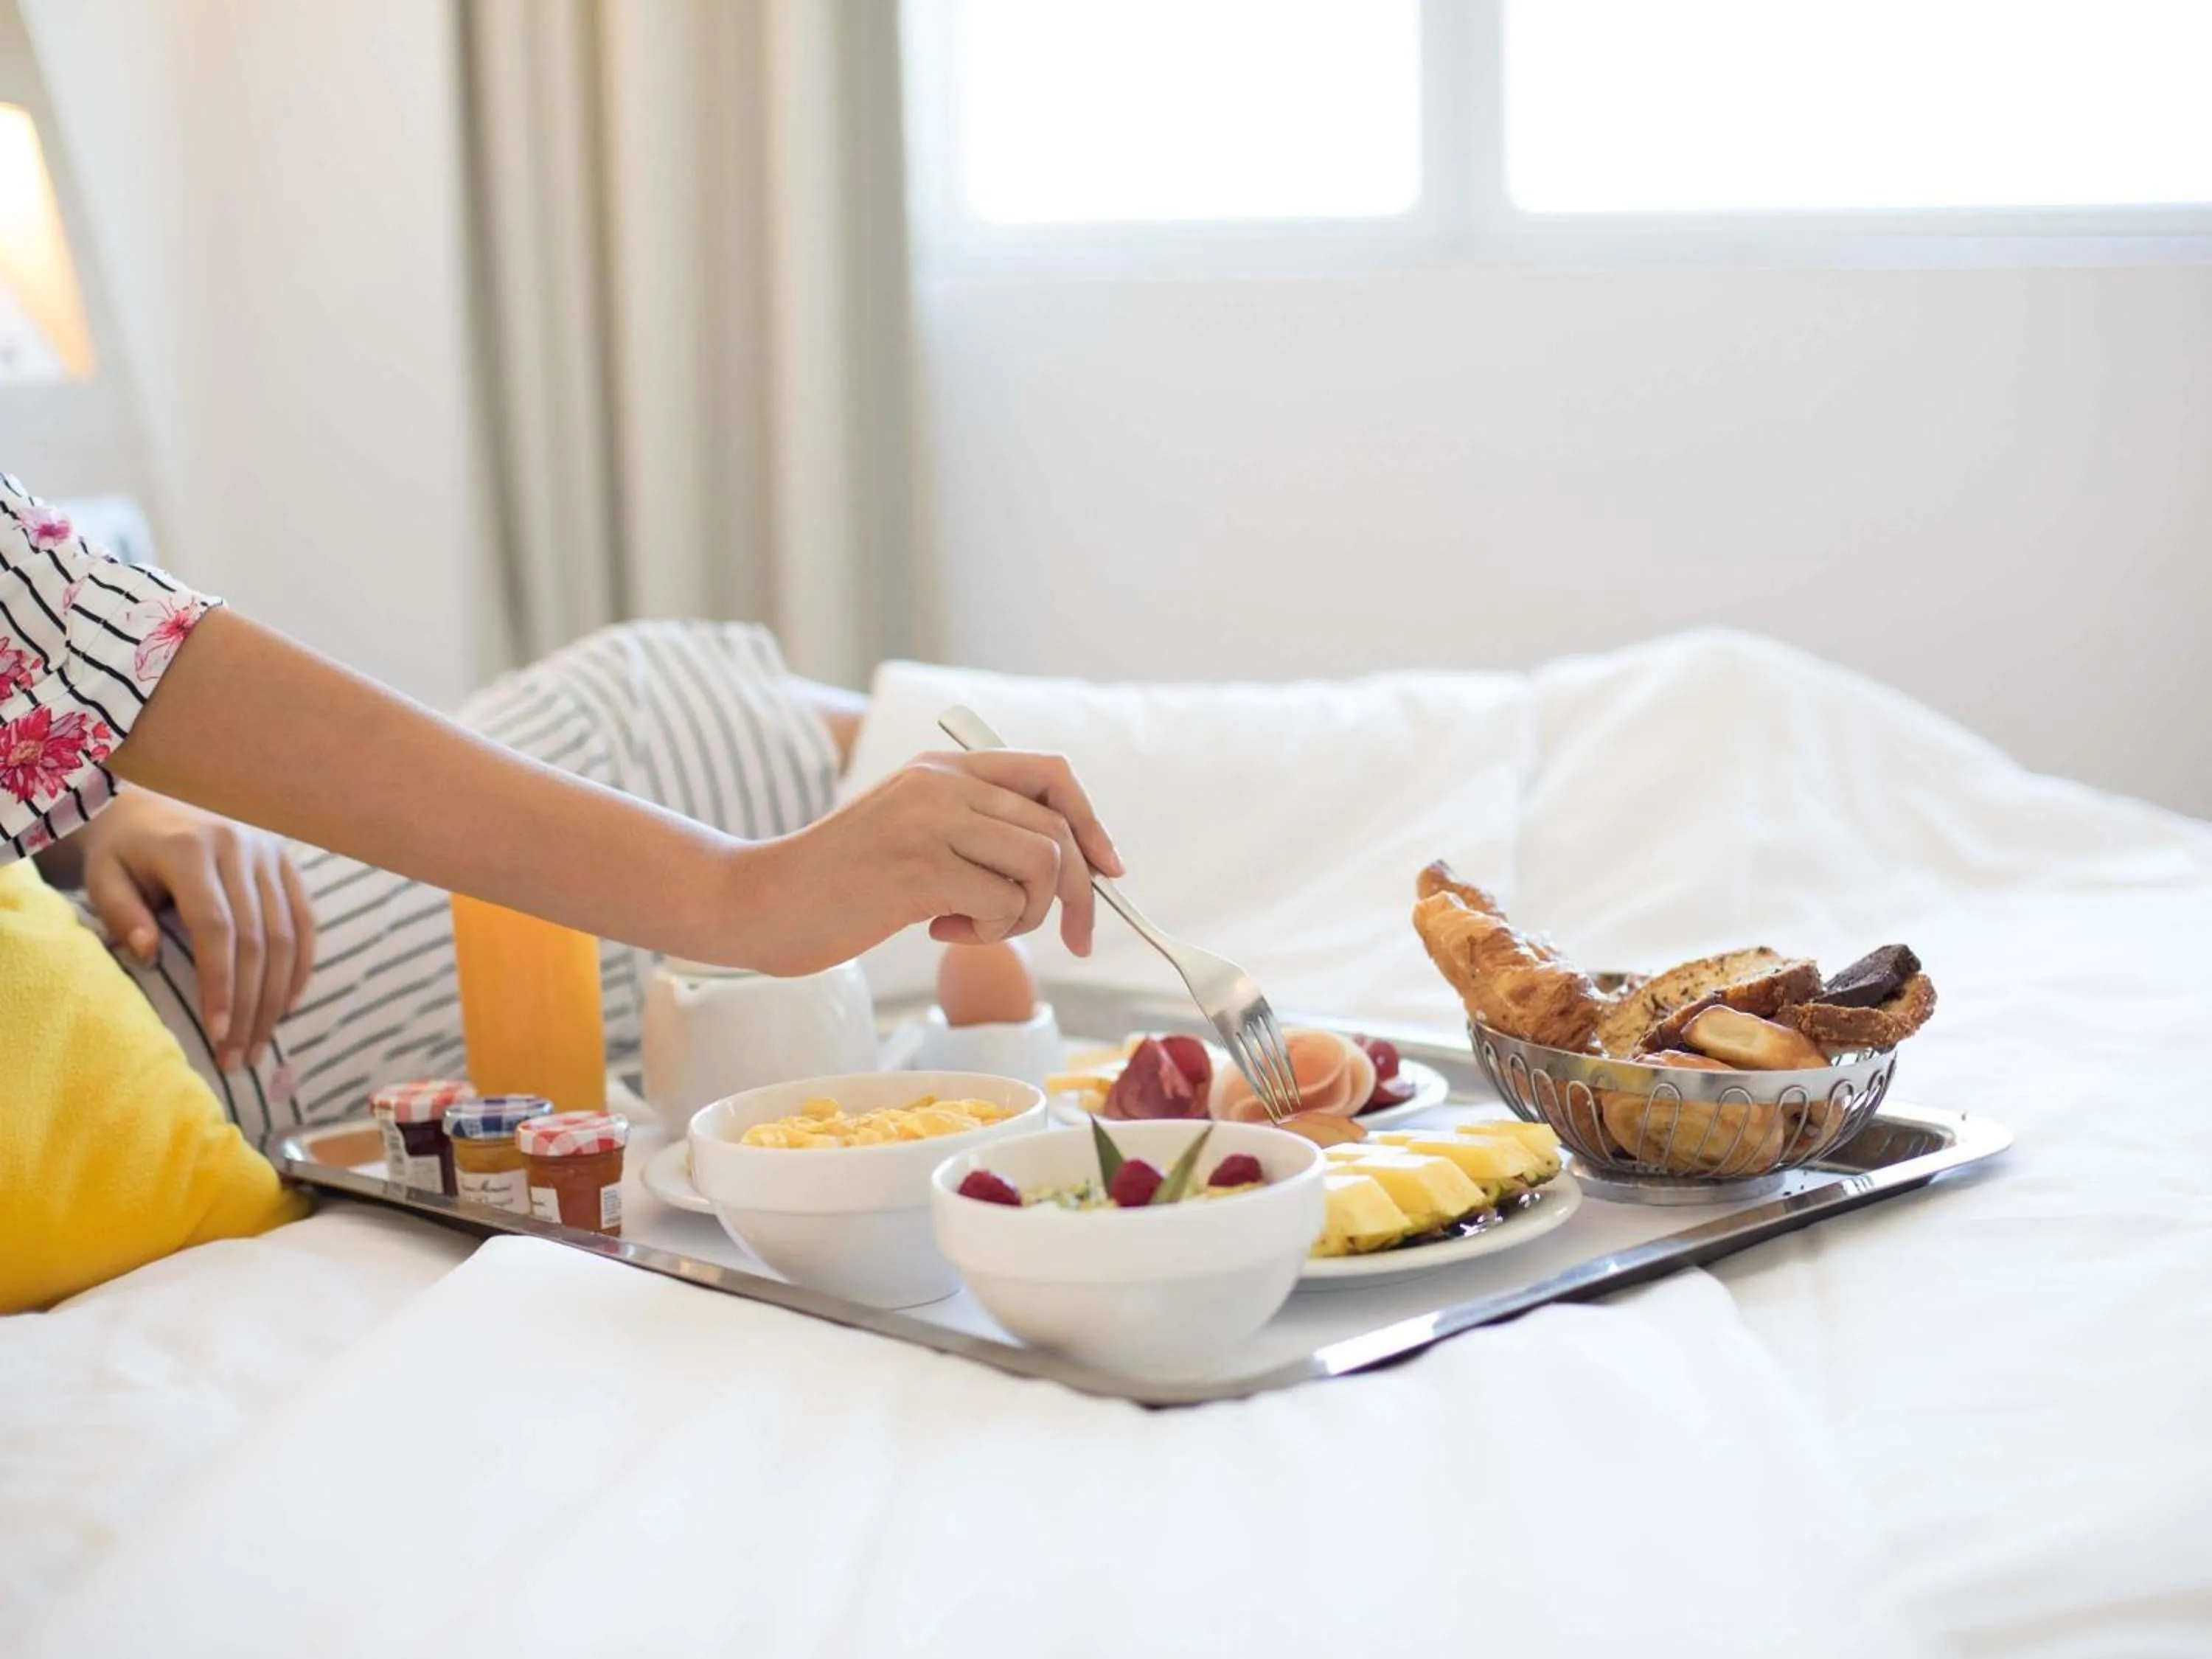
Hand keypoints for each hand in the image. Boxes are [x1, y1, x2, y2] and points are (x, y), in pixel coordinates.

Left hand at [69, 790, 315, 1068]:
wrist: (151, 804)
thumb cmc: (122, 851)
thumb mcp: (104, 876)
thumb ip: (121, 913)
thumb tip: (149, 955)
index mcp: (191, 848)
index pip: (216, 927)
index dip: (221, 983)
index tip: (216, 1032)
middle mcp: (241, 846)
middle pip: (257, 938)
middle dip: (251, 1004)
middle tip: (238, 1055)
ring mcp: (270, 852)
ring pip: (286, 934)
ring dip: (276, 995)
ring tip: (259, 1042)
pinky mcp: (287, 860)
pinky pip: (304, 920)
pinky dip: (301, 966)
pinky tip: (288, 1005)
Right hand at [737, 749, 1123, 975]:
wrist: (761, 901)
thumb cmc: (839, 882)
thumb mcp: (912, 833)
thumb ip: (974, 831)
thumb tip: (1067, 865)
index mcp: (944, 768)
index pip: (1052, 777)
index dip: (1091, 826)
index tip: (1109, 873)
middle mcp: (942, 784)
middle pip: (1058, 832)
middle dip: (1080, 895)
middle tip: (1072, 939)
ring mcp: (929, 823)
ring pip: (1041, 868)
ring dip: (1024, 916)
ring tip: (972, 925)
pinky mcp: (917, 870)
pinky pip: (1003, 904)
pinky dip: (988, 934)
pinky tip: (938, 931)